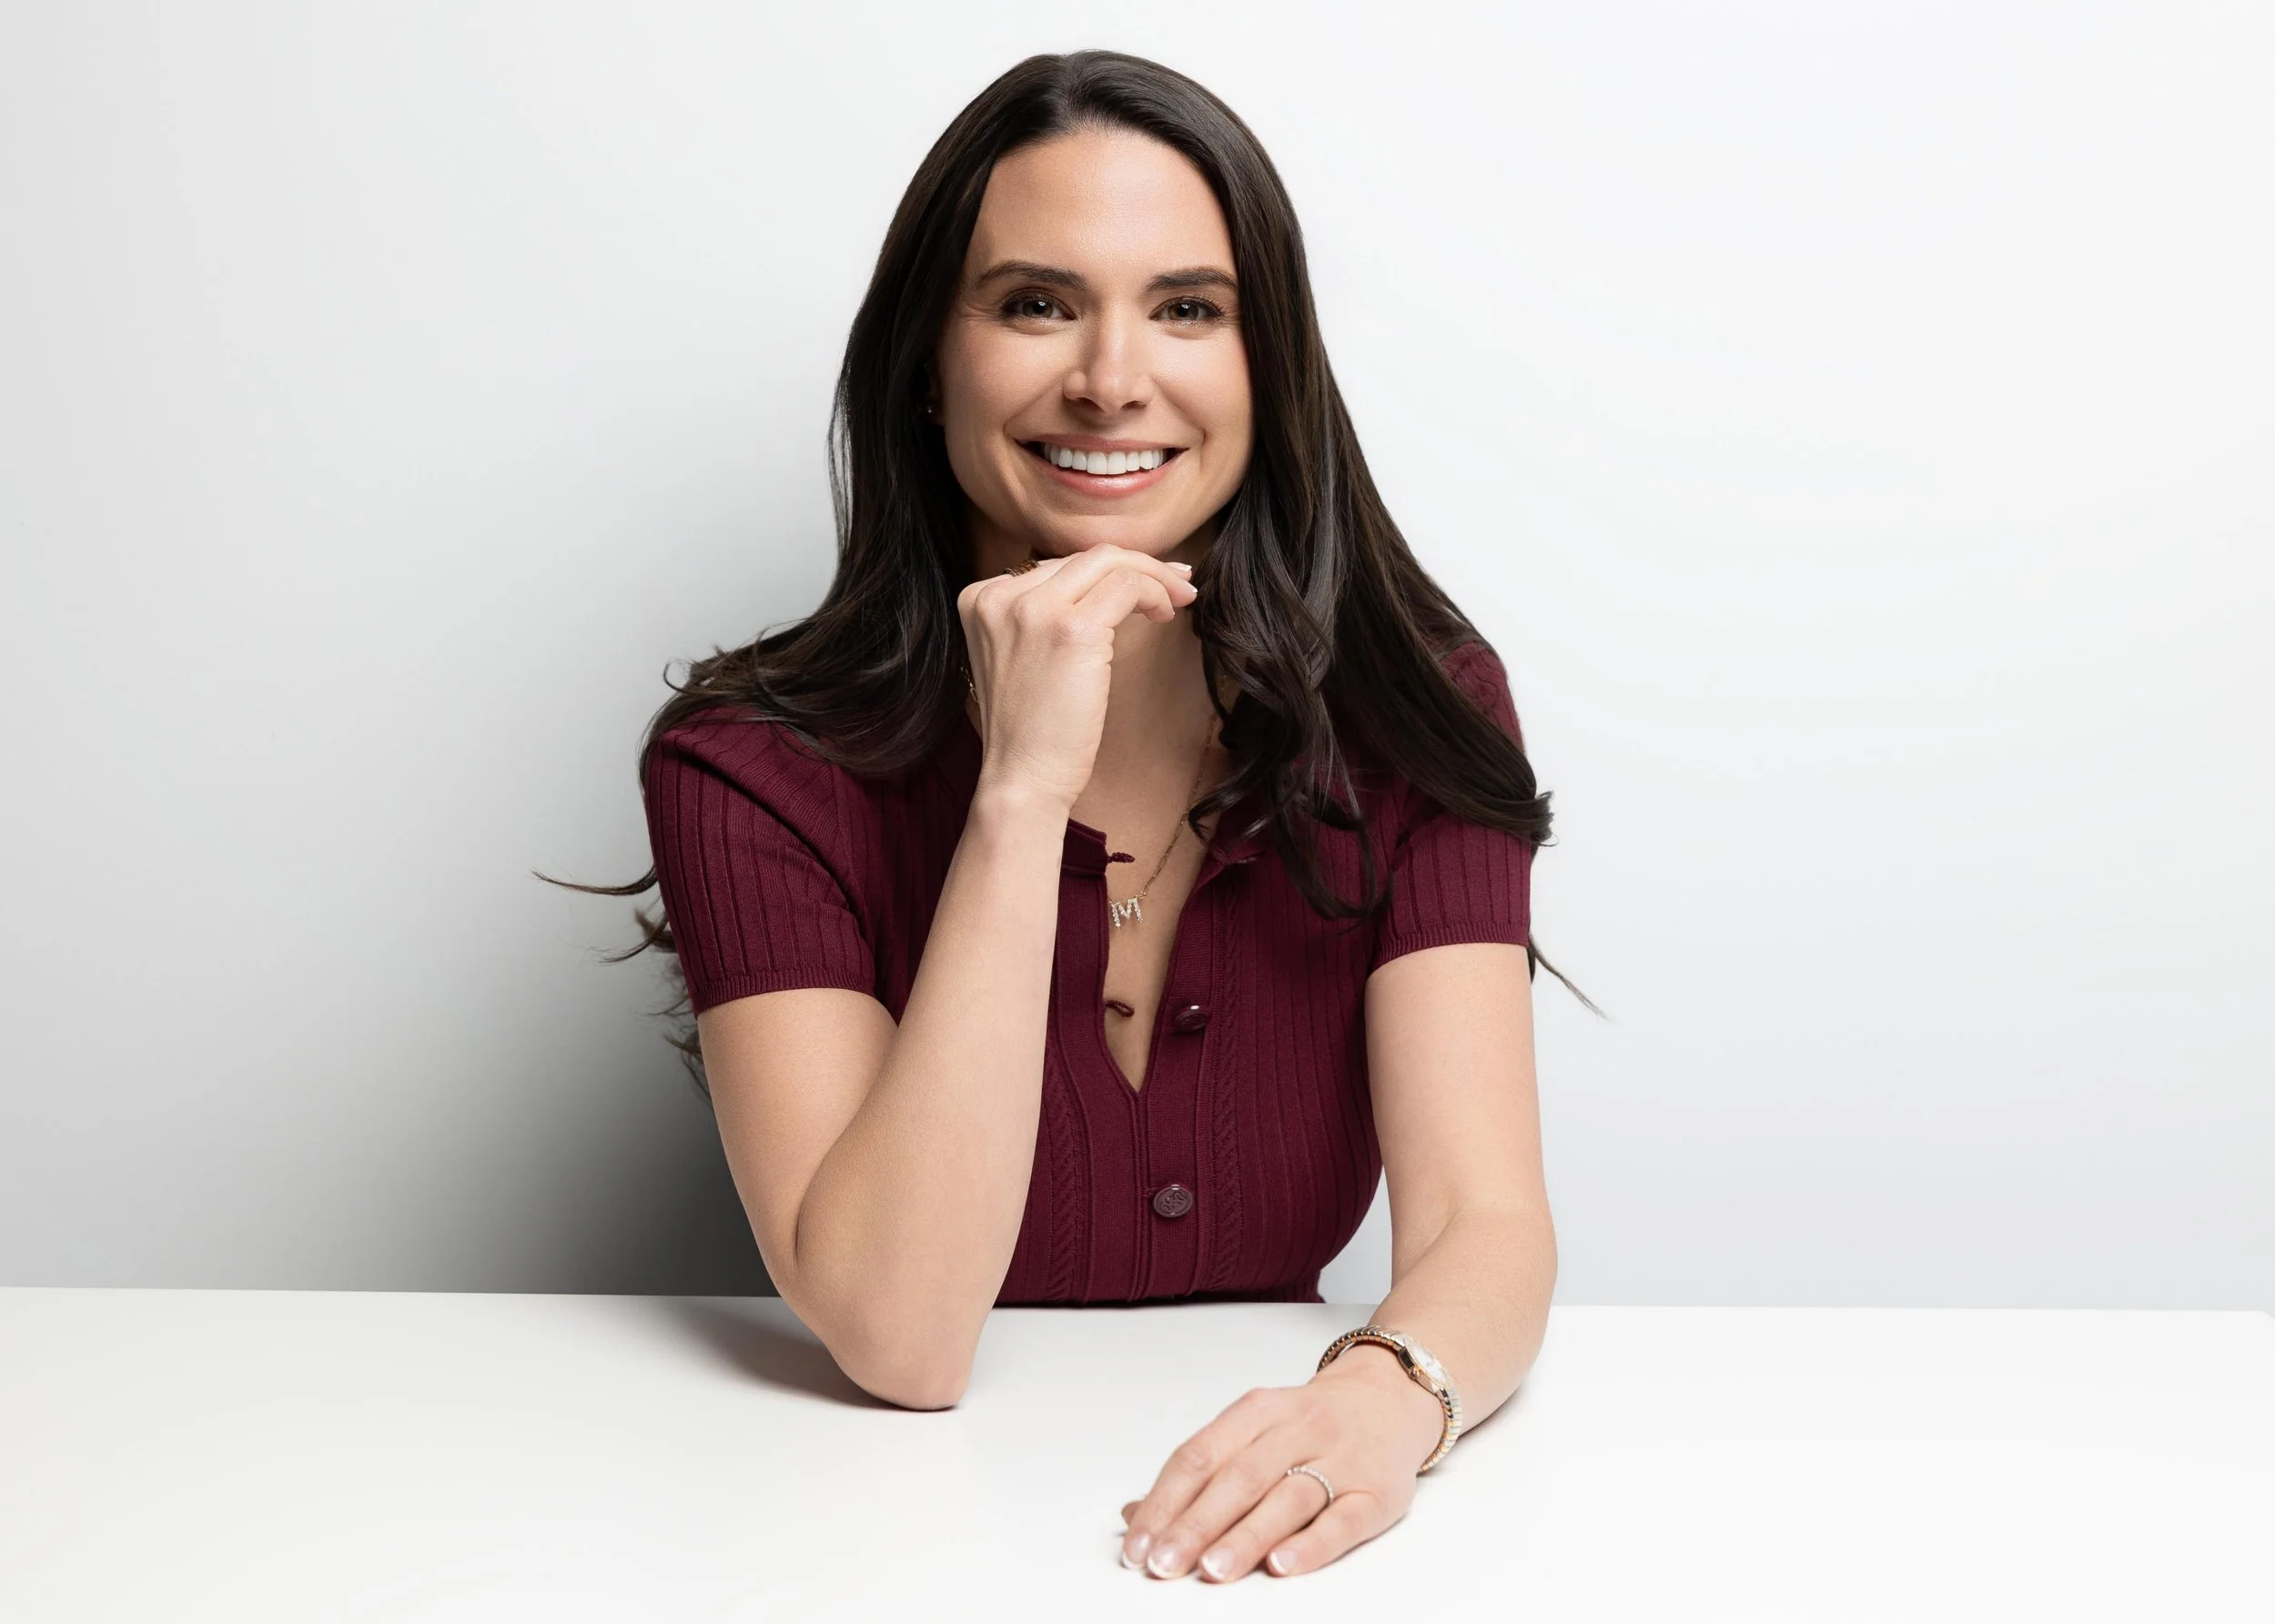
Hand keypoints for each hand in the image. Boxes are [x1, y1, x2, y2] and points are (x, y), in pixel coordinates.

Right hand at [955, 543, 1196, 811]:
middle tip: (1177, 584)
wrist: (1022, 779)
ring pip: (1109, 562)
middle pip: (1084, 557)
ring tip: (1179, 601)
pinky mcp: (1070, 628)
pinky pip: (1127, 586)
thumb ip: (1043, 615)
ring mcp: (1032, 608)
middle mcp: (999, 594)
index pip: (1056, 565)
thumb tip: (1107, 582)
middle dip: (1139, 565)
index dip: (1106, 571)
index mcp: (981, 598)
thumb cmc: (1032, 730)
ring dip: (1154, 577)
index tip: (1142, 582)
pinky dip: (1155, 594)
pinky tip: (1165, 617)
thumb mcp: (1021, 656)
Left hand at [1115, 1347, 1446, 1580]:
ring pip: (1288, 1499)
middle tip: (1164, 1565)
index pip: (1201, 1455)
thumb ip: (1199, 1470)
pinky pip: (1343, 1521)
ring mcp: (1342, 1460)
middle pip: (1240, 1478)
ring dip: (1246, 1536)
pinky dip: (1312, 1544)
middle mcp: (1299, 1428)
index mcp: (1258, 1410)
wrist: (1392, 1398)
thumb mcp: (1253, 1428)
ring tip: (1213, 1571)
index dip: (1165, 1502)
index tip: (1138, 1545)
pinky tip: (1281, 1565)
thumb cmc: (1310, 1423)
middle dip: (1197, 1525)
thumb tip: (1134, 1517)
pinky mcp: (1378, 1493)